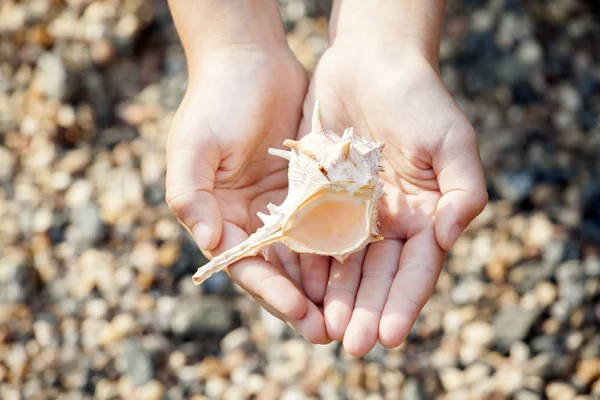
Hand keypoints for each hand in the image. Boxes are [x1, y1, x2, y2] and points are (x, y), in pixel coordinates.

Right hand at [165, 47, 330, 343]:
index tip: (299, 312)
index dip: (270, 292)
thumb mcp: (194, 145)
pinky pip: (326, 224)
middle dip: (302, 302)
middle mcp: (250, 219)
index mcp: (220, 217)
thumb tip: (209, 242)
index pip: (246, 266)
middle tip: (331, 331)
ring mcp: (281, 205)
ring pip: (306, 255)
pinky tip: (360, 267)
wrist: (250, 60)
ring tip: (351, 312)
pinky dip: (339, 248)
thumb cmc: (216, 101)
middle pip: (278, 271)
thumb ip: (190, 193)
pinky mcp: (308, 189)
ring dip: (325, 286)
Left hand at [297, 44, 487, 354]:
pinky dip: (310, 264)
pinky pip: (314, 237)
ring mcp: (353, 212)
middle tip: (351, 345)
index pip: (417, 269)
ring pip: (344, 265)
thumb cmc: (418, 97)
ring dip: (337, 298)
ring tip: (325, 328)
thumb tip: (449, 236)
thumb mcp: (452, 139)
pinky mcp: (321, 198)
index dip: (403, 304)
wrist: (370, 62)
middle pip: (378, 276)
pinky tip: (302, 289)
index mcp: (425, 215)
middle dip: (366, 311)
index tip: (388, 337)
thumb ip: (463, 189)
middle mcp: (390, 221)